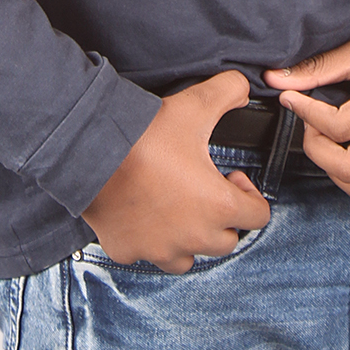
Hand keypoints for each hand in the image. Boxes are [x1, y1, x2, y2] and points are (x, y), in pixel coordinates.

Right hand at [82, 71, 270, 272]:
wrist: (90, 151)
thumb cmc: (145, 135)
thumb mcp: (196, 104)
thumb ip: (230, 91)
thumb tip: (243, 91)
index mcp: (218, 207)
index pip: (259, 216)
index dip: (250, 193)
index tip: (231, 176)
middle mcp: (193, 237)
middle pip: (227, 240)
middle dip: (223, 217)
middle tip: (205, 189)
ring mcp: (159, 250)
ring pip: (190, 258)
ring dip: (191, 238)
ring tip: (179, 209)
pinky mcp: (128, 251)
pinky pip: (148, 256)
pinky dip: (150, 241)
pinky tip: (144, 216)